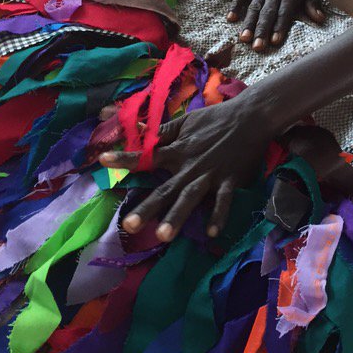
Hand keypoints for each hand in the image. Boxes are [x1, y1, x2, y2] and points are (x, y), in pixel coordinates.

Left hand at [98, 95, 270, 241]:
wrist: (250, 117)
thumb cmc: (216, 118)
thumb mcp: (187, 121)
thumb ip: (163, 131)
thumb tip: (137, 129)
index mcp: (178, 150)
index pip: (147, 156)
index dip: (125, 158)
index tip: (102, 161)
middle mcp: (189, 165)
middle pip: (165, 189)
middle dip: (148, 207)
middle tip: (129, 226)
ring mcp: (209, 174)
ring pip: (190, 198)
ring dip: (177, 216)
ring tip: (164, 236)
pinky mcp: (229, 180)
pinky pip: (223, 200)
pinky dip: (219, 215)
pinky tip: (212, 232)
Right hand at [226, 0, 323, 50]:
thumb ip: (313, 1)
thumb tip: (319, 19)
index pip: (284, 14)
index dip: (279, 27)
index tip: (275, 41)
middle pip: (267, 14)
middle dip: (262, 31)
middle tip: (257, 47)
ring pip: (254, 8)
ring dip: (249, 23)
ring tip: (244, 38)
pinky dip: (235, 7)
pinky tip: (230, 18)